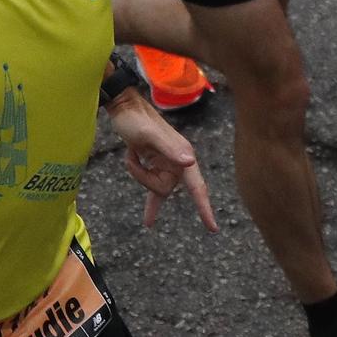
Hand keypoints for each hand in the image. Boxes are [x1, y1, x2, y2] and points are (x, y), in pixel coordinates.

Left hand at [110, 98, 218, 232]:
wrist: (122, 107)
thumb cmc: (135, 119)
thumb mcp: (148, 134)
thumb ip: (169, 148)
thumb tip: (191, 162)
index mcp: (182, 155)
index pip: (197, 187)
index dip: (205, 207)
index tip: (213, 228)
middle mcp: (178, 162)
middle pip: (164, 190)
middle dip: (144, 179)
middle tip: (132, 159)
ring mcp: (167, 164)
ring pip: (155, 188)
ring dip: (138, 175)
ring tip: (130, 156)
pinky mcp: (156, 166)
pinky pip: (153, 189)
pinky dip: (150, 203)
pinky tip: (149, 222)